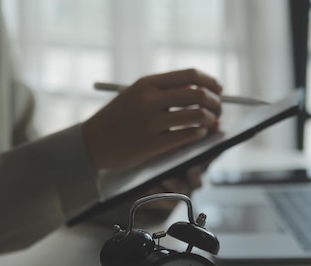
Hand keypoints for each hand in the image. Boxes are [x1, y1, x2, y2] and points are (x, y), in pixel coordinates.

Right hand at [82, 68, 222, 169]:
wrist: (91, 143)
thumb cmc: (117, 119)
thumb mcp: (135, 95)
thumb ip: (162, 91)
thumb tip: (197, 90)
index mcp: (147, 83)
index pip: (190, 76)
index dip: (210, 82)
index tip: (219, 89)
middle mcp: (150, 100)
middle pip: (198, 95)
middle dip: (215, 102)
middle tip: (219, 109)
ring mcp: (151, 122)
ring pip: (197, 116)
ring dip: (210, 120)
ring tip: (211, 123)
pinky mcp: (152, 144)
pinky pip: (187, 136)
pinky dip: (200, 134)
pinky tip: (200, 134)